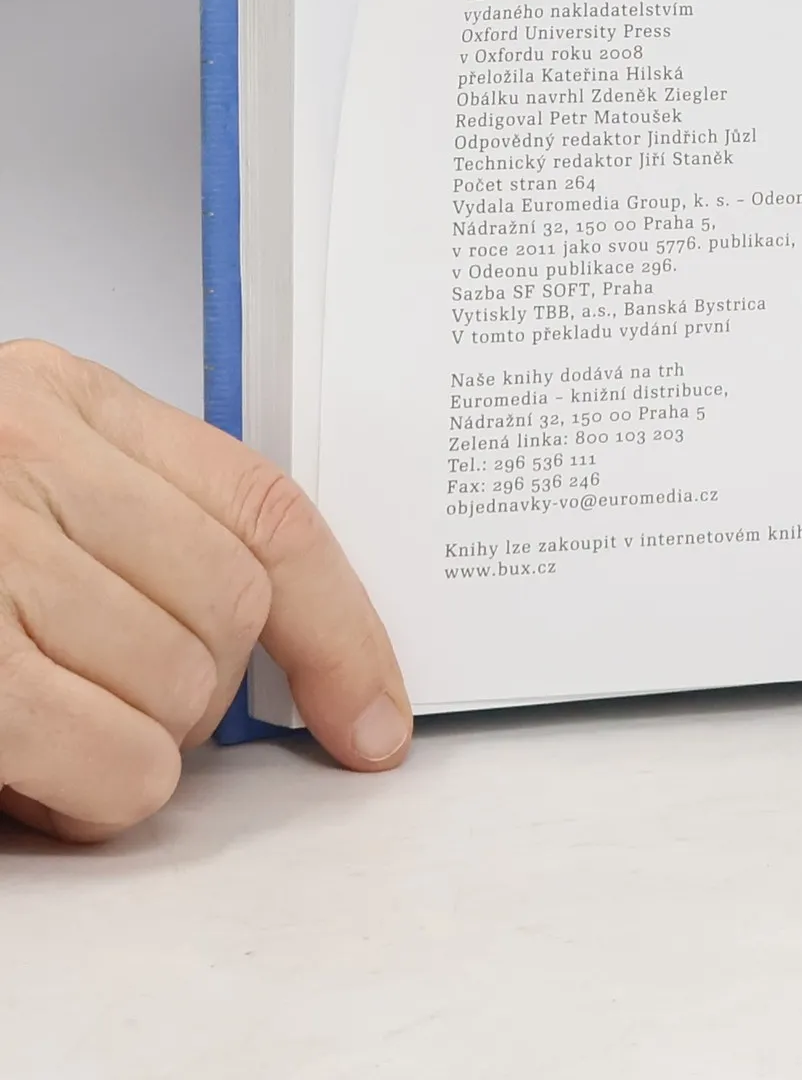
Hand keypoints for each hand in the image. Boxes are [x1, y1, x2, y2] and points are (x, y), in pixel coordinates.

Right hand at [0, 340, 410, 841]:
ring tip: (60, 739)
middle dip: (203, 693)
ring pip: (180, 696)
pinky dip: (97, 795)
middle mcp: (22, 458)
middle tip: (126, 709)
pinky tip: (38, 781)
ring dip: (141, 752)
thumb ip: (126, 514)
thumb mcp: (13, 466)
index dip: (343, 625)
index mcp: (58, 399)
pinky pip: (109, 761)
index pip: (265, 509)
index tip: (373, 716)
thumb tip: (271, 645)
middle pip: (232, 611)